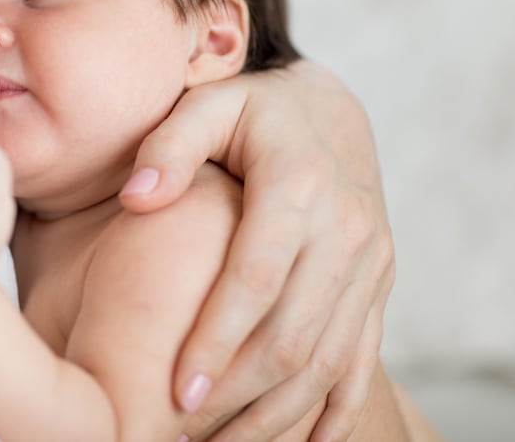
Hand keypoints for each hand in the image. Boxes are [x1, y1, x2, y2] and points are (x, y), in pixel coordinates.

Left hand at [119, 60, 395, 441]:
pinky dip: (335, 408)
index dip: (216, 340)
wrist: (331, 110)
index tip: (176, 392)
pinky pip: (362, 357)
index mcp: (299, 185)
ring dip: (280, 415)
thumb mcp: (209, 105)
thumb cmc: (254, 111)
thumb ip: (169, 144)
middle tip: (185, 434)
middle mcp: (346, 229)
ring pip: (329, 359)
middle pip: (294, 333)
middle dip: (240, 394)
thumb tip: (135, 198)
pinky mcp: (379, 283)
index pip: (256, 280)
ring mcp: (370, 262)